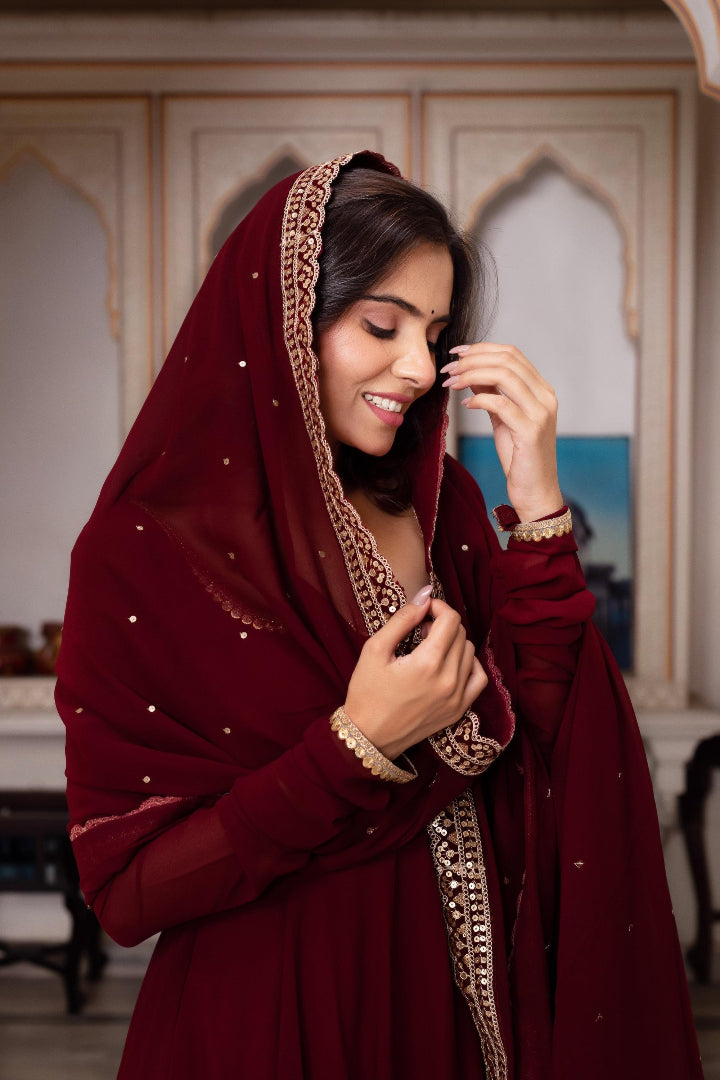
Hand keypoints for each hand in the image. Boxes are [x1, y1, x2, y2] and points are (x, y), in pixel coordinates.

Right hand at [343, 591, 487, 760]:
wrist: (368, 736)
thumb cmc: (366, 692)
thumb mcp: (375, 649)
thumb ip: (402, 620)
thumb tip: (425, 597)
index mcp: (427, 663)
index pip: (450, 619)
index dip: (437, 607)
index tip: (423, 610)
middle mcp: (449, 680)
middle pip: (461, 633)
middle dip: (443, 623)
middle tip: (421, 629)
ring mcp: (457, 697)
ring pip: (470, 652)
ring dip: (454, 642)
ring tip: (431, 647)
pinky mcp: (459, 710)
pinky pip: (478, 677)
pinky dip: (469, 664)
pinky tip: (450, 663)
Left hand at [441, 343, 561, 521]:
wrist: (536, 492)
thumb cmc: (520, 457)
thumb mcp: (503, 419)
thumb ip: (492, 393)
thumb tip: (471, 371)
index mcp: (542, 390)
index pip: (512, 354)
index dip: (482, 348)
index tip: (457, 353)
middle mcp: (546, 397)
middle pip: (507, 360)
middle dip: (472, 360)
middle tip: (448, 369)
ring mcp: (540, 413)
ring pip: (504, 376)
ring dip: (471, 375)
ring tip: (451, 383)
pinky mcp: (531, 431)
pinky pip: (500, 404)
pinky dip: (479, 399)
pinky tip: (465, 405)